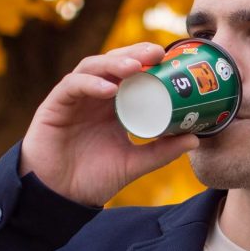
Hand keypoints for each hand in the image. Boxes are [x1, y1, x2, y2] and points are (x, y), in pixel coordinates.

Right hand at [19, 43, 199, 206]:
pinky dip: (90, 83)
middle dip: (135, 54)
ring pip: (92, 67)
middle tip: (157, 52)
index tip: (171, 59)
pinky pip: (72, 86)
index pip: (131, 73)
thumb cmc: (92, 178)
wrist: (60, 197)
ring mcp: (75, 98)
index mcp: (114, 105)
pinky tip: (108, 89)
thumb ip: (160, 152)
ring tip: (135, 66)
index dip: (148, 62)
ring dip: (114, 64)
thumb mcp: (133, 164)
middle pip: (114, 63)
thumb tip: (195, 139)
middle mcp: (95, 96)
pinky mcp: (55, 105)